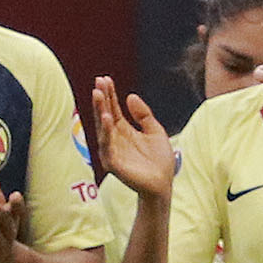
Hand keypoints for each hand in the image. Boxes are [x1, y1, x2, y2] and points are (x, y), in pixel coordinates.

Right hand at [92, 77, 174, 200]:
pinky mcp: (113, 163)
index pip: (113, 108)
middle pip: (105, 115)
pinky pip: (107, 146)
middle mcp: (114, 139)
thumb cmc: (159, 161)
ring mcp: (112, 151)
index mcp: (123, 130)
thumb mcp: (155, 131)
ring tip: (99, 94)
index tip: (105, 78)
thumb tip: (130, 96)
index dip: (110, 94)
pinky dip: (106, 132)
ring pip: (103, 128)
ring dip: (100, 111)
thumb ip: (143, 115)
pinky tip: (107, 119)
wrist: (163, 185)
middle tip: (98, 82)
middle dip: (102, 99)